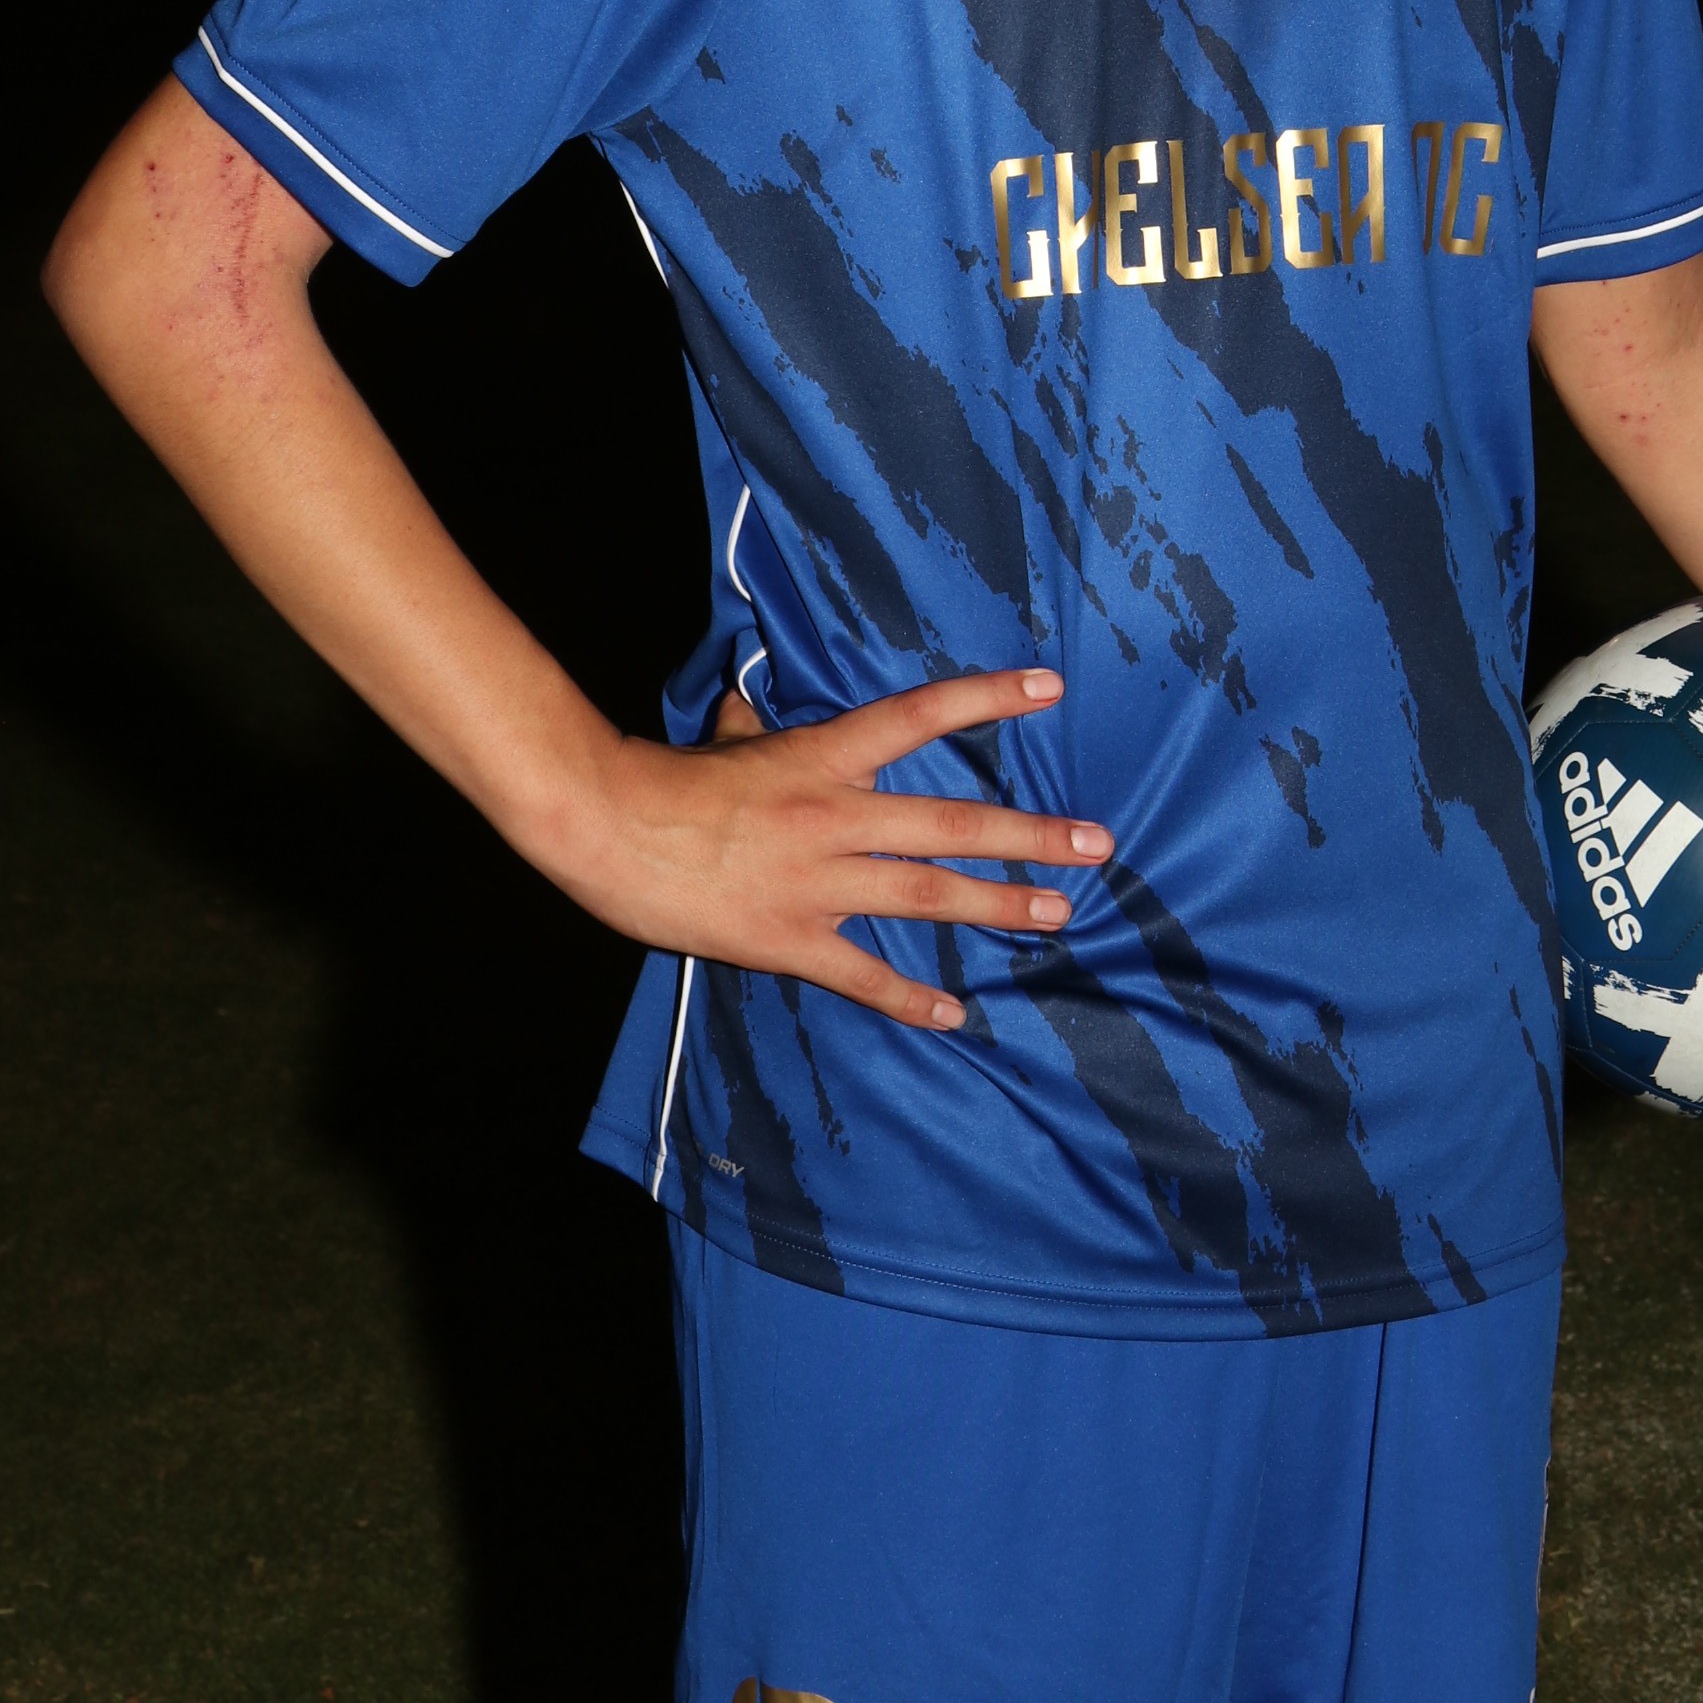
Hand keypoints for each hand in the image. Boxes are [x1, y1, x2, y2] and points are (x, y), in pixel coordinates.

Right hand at [552, 667, 1109, 1031]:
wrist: (606, 828)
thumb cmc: (667, 779)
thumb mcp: (726, 741)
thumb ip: (752, 724)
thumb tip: (747, 696)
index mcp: (823, 757)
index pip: (918, 717)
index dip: (986, 699)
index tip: (1049, 687)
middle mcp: (835, 816)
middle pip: (951, 823)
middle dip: (1029, 835)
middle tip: (1096, 842)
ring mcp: (816, 881)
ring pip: (925, 893)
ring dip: (997, 904)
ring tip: (1058, 913)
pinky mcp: (787, 938)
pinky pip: (861, 973)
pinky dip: (908, 998)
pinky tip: (953, 1015)